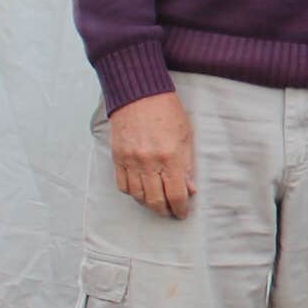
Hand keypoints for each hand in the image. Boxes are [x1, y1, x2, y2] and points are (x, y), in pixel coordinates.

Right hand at [107, 93, 195, 217]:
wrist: (138, 94)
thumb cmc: (166, 111)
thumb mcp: (186, 136)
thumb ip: (187, 165)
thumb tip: (189, 189)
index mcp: (170, 156)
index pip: (175, 194)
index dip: (180, 208)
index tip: (182, 213)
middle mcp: (149, 162)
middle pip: (155, 200)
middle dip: (164, 211)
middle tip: (170, 212)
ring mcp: (131, 161)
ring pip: (138, 196)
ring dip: (148, 204)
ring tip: (156, 203)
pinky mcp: (118, 157)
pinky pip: (123, 185)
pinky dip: (132, 192)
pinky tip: (140, 191)